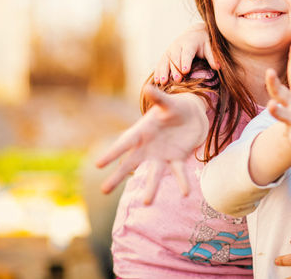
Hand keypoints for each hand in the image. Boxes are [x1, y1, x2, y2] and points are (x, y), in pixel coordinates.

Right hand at [95, 86, 207, 203]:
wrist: (192, 115)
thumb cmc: (175, 107)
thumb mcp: (168, 102)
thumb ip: (159, 98)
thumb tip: (148, 87)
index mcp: (142, 132)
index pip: (124, 144)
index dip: (112, 153)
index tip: (98, 164)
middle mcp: (148, 148)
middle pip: (131, 164)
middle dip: (118, 176)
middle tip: (103, 191)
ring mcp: (162, 156)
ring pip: (154, 174)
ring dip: (151, 188)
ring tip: (147, 202)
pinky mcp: (177, 159)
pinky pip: (179, 173)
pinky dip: (182, 182)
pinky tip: (185, 194)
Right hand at [154, 22, 217, 84]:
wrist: (195, 32)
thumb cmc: (204, 42)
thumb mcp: (210, 46)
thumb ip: (212, 56)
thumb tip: (218, 67)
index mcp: (189, 42)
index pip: (187, 53)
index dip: (186, 61)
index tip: (186, 71)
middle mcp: (178, 45)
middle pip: (175, 58)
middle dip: (175, 69)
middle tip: (177, 80)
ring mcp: (170, 49)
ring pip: (165, 61)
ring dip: (163, 72)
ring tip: (162, 83)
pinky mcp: (166, 54)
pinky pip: (160, 63)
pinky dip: (158, 72)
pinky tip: (156, 81)